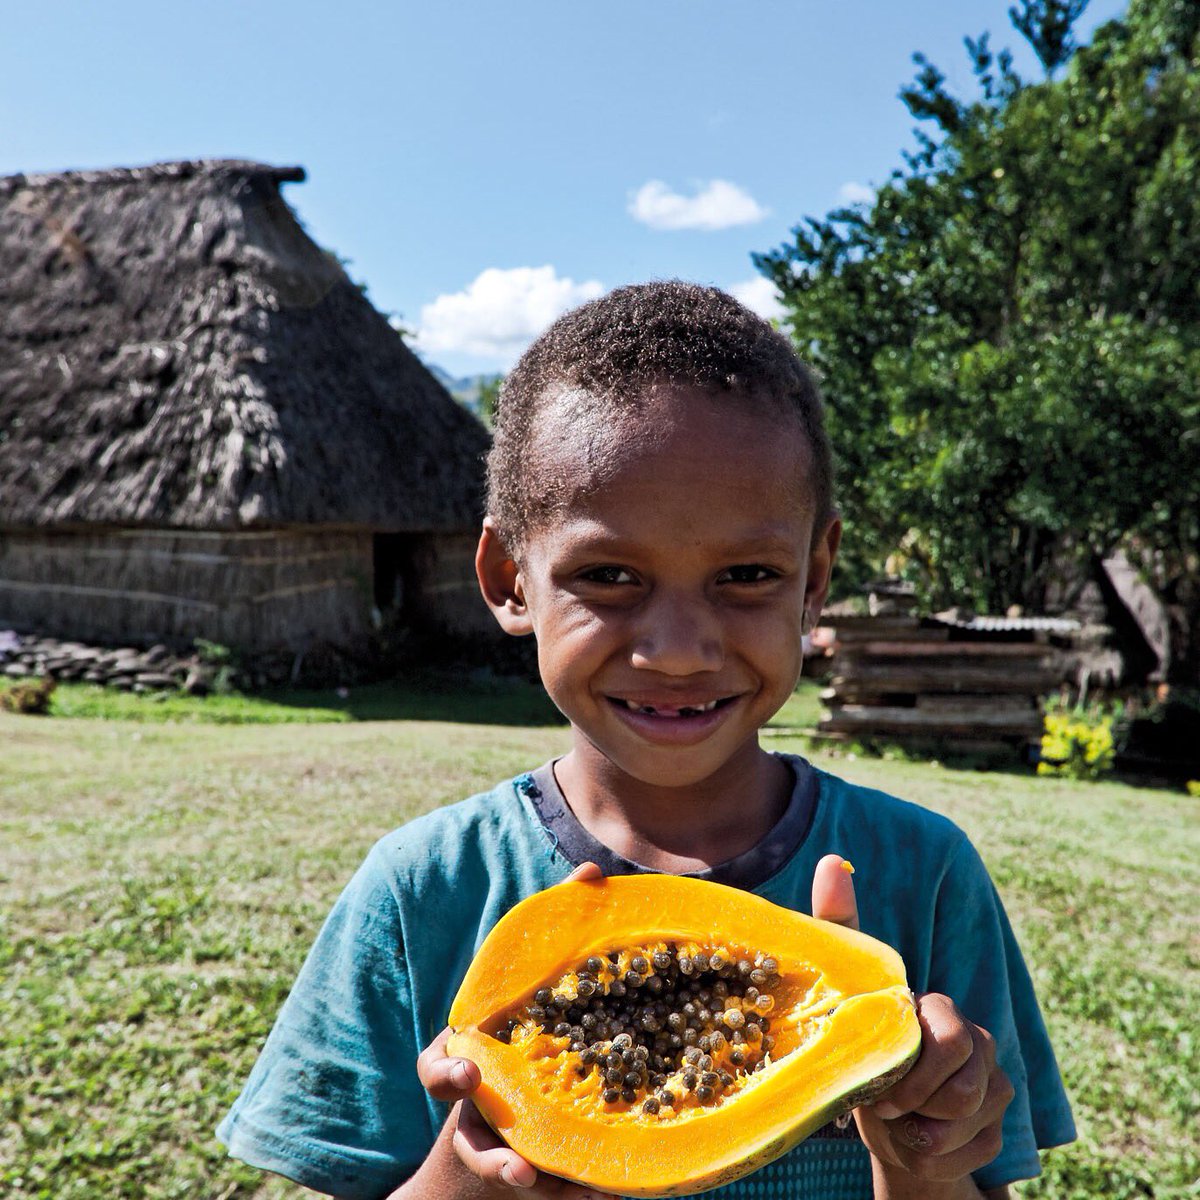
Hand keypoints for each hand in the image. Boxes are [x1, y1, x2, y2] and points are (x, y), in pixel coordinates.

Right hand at [416, 861, 618, 1198]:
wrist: (528, 1097)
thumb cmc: (532, 1024)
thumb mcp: (538, 981)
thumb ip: (557, 928)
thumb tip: (593, 870)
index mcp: (470, 1062)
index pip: (440, 1073)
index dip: (448, 1075)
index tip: (469, 1071)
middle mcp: (481, 1109)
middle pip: (469, 1142)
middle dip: (489, 1155)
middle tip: (518, 1168)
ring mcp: (504, 1144)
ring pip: (507, 1173)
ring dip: (524, 1182)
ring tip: (542, 1186)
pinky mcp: (537, 1168)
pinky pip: (551, 1188)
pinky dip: (572, 1192)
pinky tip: (602, 1191)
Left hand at [811, 855, 1014, 1190]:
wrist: (878, 1115)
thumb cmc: (858, 1041)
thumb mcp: (844, 987)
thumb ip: (841, 923)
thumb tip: (834, 860)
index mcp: (944, 1012)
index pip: (950, 1043)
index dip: (914, 1075)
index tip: (881, 1087)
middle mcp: (980, 1044)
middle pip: (964, 1091)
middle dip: (918, 1107)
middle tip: (886, 1106)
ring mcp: (995, 1087)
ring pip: (965, 1127)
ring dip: (918, 1136)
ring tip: (894, 1118)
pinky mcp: (995, 1130)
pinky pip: (966, 1156)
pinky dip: (929, 1158)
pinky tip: (913, 1139)